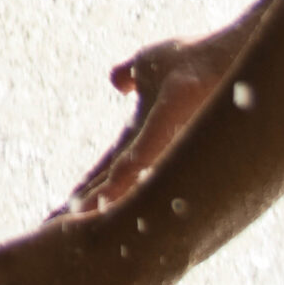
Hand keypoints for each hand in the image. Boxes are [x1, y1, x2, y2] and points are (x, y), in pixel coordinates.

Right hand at [60, 22, 253, 217]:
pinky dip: (123, 178)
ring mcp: (162, 137)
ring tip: (75, 225)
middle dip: (82, 207)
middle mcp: (151, 146)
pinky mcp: (170, 118)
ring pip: (123, 178)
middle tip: (53, 233)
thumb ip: (130, 75)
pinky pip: (142, 153)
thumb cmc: (197, 58)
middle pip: (109, 182)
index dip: (84, 192)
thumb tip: (116, 81)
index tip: (58, 217)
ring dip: (99, 203)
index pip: (106, 170)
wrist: (230, 51)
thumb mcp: (150, 65)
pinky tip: (106, 199)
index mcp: (141, 136)